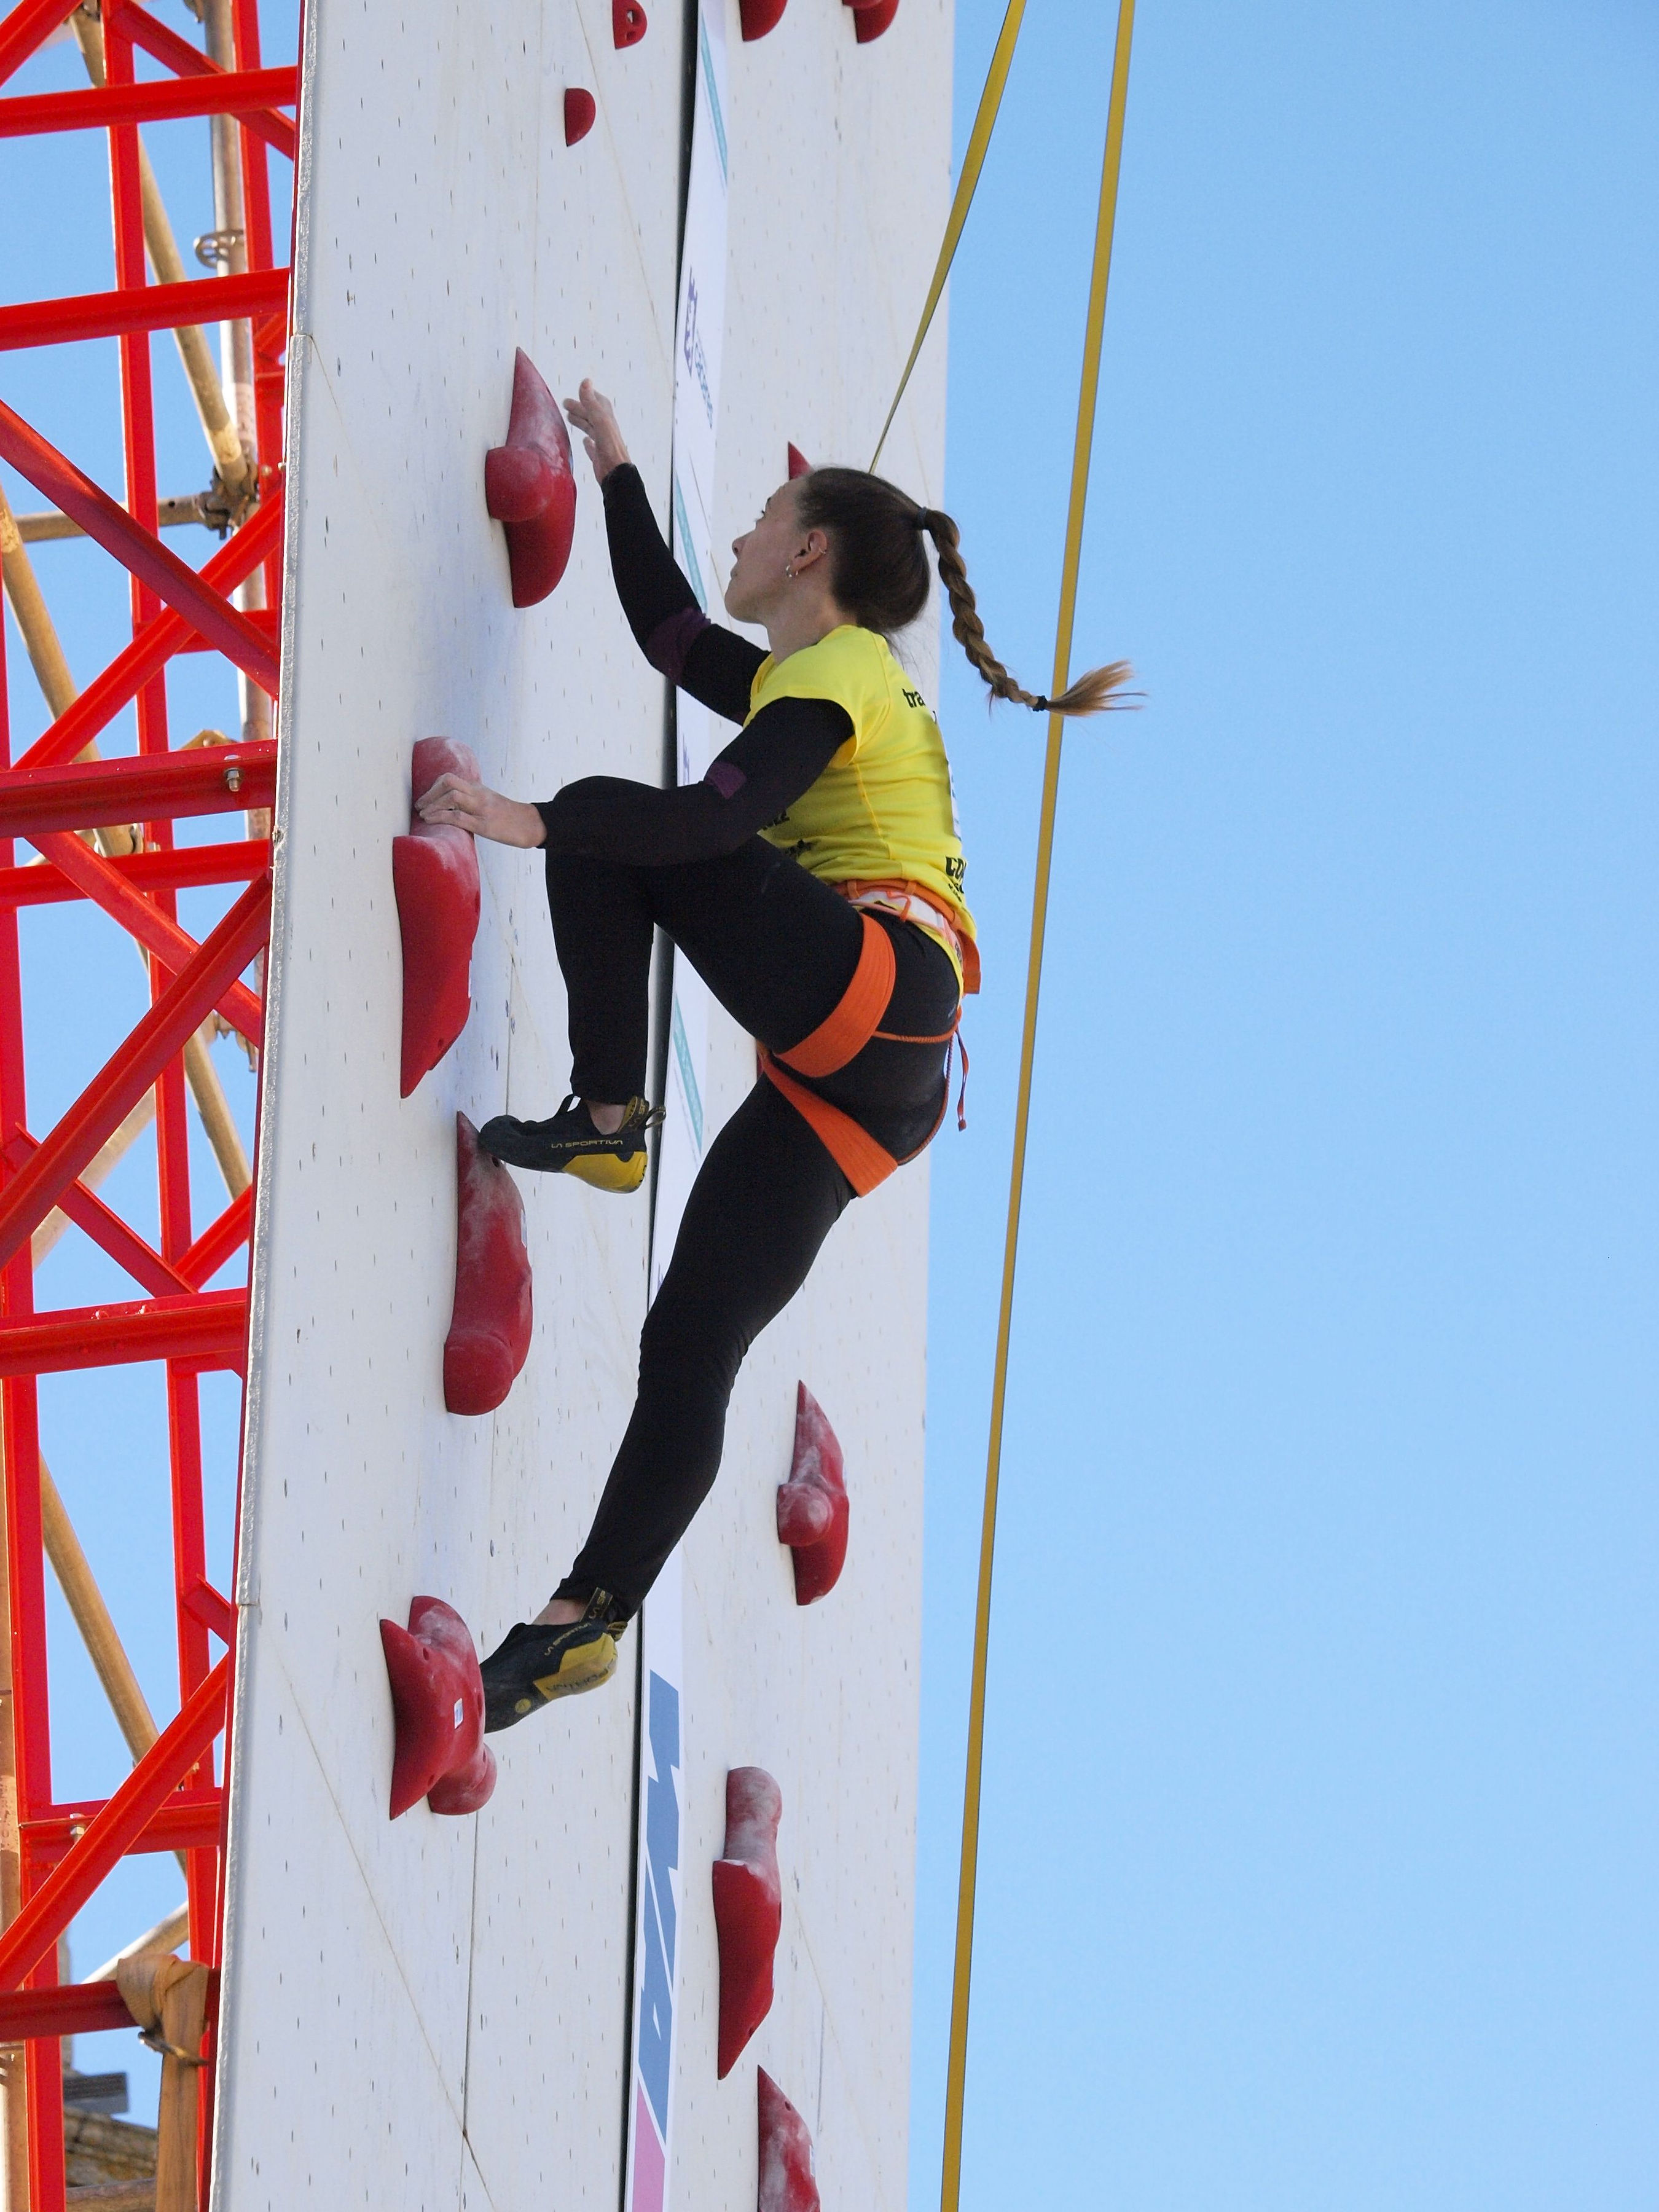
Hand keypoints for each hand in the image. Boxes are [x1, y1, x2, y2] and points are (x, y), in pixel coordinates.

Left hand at [415, 773, 544, 847]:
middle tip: (419, 806)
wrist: (532, 825)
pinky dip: (440, 817)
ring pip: (451, 797)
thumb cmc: (509, 817)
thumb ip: (472, 800)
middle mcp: (479, 795)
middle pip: (448, 781)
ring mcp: (482, 809)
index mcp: (479, 789)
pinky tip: (431, 821)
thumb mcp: (490, 802)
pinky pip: (458, 817)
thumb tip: (452, 806)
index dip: (433, 787)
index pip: (450, 779)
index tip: (427, 799)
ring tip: (423, 815)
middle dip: (429, 793)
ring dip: (432, 805)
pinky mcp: (484, 826)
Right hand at [564, 378, 630, 482]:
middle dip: (580, 408)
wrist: (616, 475)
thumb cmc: (609, 448)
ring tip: (568, 418)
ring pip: (591, 429)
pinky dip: (587, 443)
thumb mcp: (599, 421)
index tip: (580, 389)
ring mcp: (603, 444)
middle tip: (565, 404)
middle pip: (592, 415)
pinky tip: (584, 442)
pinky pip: (592, 447)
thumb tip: (585, 381)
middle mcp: (606, 431)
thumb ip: (591, 403)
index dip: (590, 395)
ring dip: (581, 422)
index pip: (599, 403)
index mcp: (607, 421)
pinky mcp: (599, 458)